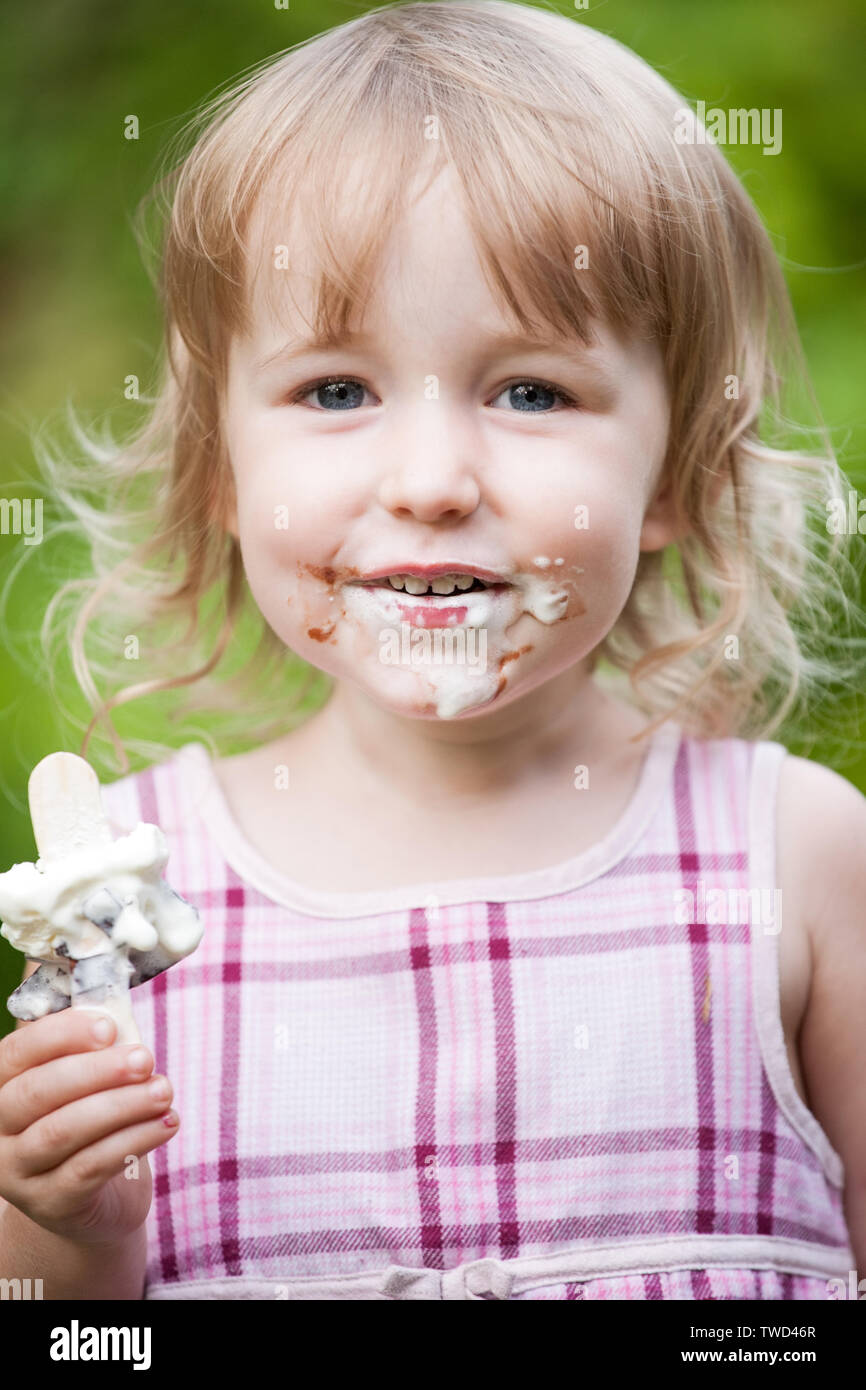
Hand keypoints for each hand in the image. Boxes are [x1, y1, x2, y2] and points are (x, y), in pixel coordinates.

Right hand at [0, 1008, 178, 1245]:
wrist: (93, 1198)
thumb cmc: (89, 1119)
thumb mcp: (84, 1078)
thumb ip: (89, 1041)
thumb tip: (112, 1000)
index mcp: (0, 1086)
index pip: (17, 1053)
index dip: (61, 1035)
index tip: (109, 1027)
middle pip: (39, 1092)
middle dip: (97, 1071)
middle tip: (145, 1058)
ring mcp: (17, 1172)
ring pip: (64, 1131)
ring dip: (122, 1105)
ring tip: (164, 1089)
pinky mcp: (50, 1204)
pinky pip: (91, 1167)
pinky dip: (134, 1140)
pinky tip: (167, 1122)